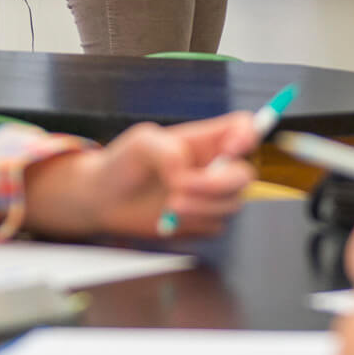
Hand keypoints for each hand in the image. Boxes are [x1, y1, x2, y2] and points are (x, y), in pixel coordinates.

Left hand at [23, 112, 257, 238]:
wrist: (105, 200)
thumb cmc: (123, 162)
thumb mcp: (141, 142)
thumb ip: (168, 152)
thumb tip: (186, 176)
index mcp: (205, 139)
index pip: (244, 128)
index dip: (248, 135)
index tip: (231, 149)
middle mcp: (214, 166)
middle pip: (245, 174)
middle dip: (218, 184)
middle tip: (181, 187)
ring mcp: (211, 195)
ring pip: (232, 204)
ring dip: (201, 206)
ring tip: (170, 205)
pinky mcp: (203, 220)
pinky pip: (216, 226)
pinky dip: (194, 224)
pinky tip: (168, 219)